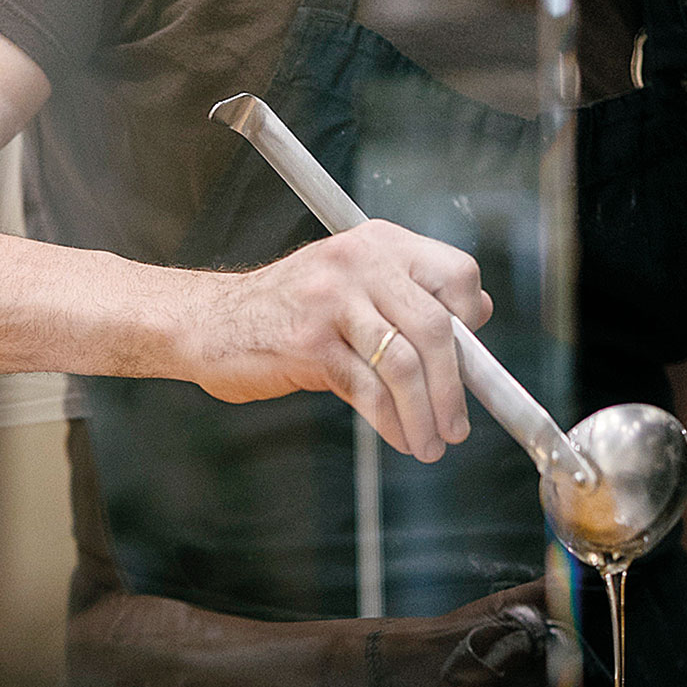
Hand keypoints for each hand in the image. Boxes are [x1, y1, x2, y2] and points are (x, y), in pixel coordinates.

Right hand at [192, 222, 491, 459]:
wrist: (209, 322)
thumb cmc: (286, 311)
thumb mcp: (352, 285)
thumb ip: (408, 296)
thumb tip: (477, 316)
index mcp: (380, 243)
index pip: (457, 274)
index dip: (471, 323)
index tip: (468, 364)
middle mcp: (360, 262)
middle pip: (436, 328)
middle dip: (453, 389)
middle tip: (457, 427)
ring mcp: (332, 300)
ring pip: (403, 364)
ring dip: (424, 414)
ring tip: (429, 443)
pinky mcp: (309, 342)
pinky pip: (367, 389)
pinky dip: (390, 422)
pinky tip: (397, 436)